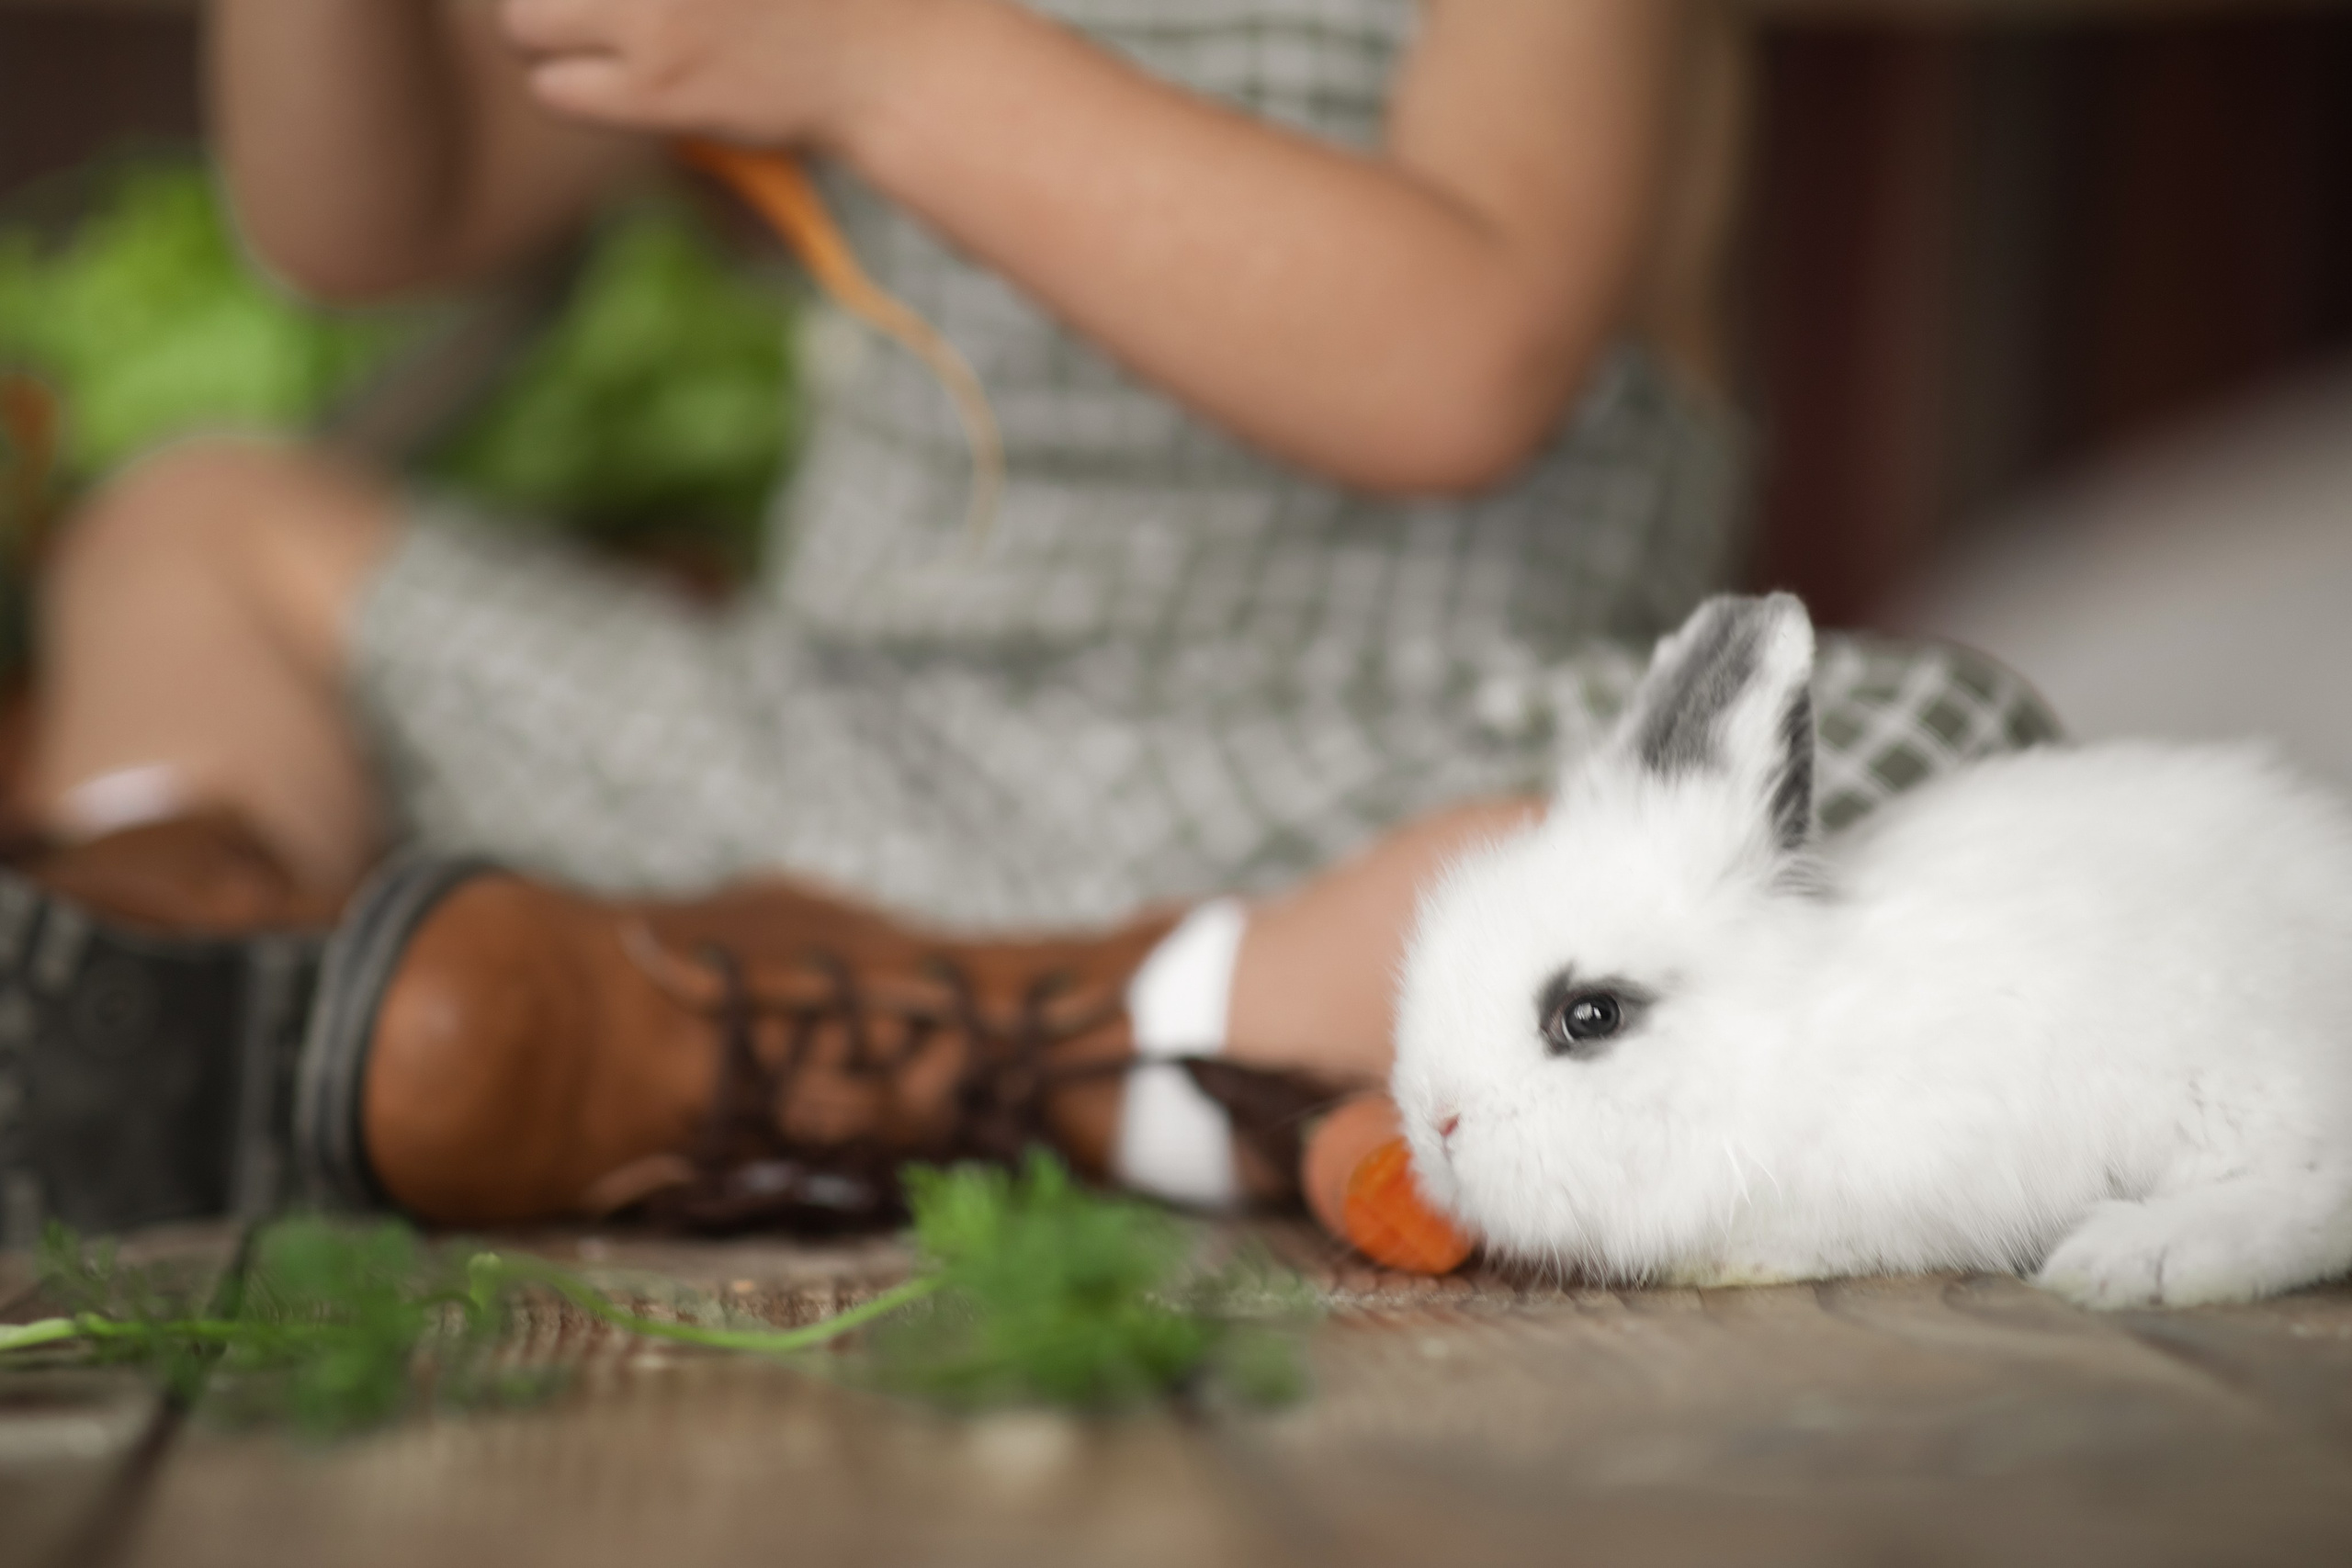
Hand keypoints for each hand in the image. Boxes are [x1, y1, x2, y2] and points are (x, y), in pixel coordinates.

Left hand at [499, 0, 929, 146]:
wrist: (891, 59)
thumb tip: (613, 10)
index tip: (597, 9)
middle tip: (582, 9)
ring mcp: (653, 13)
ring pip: (522, 23)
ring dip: (543, 32)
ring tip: (590, 35)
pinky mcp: (661, 88)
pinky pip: (554, 90)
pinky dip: (570, 86)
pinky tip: (614, 82)